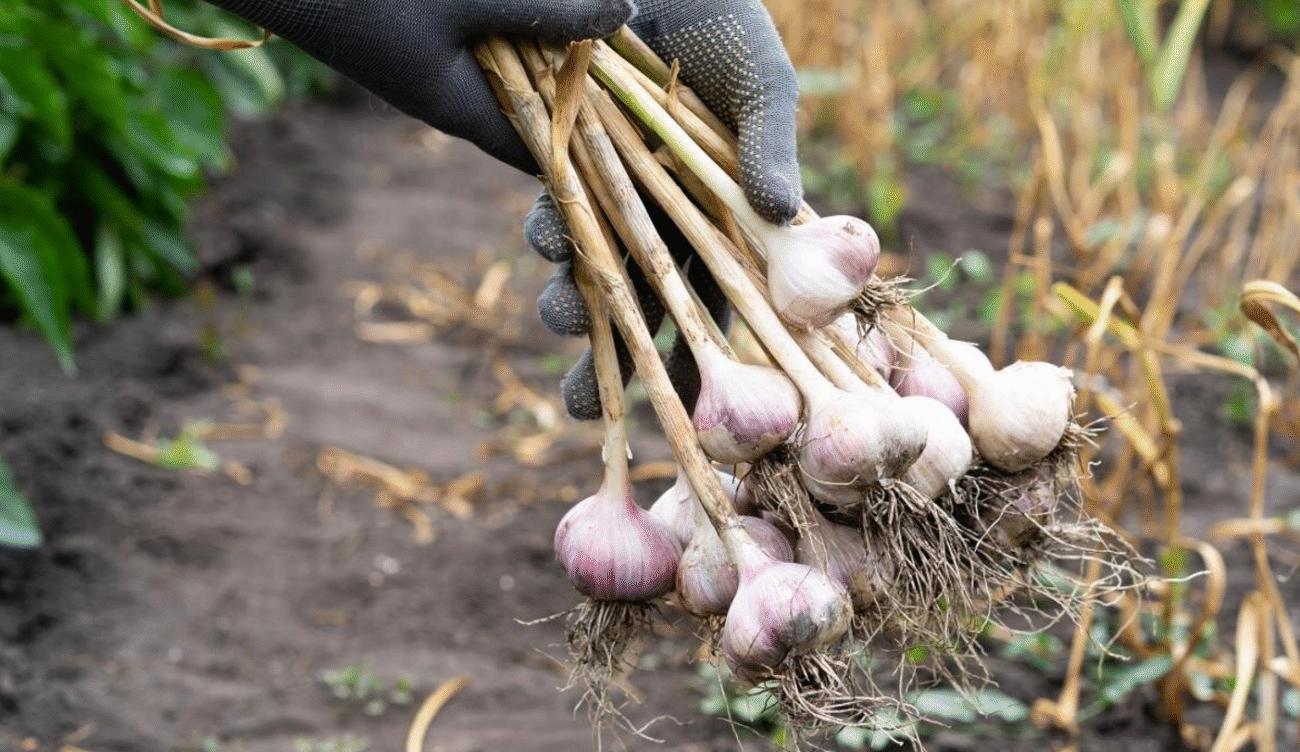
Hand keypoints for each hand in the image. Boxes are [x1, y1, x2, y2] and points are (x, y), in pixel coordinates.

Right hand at [201, 0, 634, 172]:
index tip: (662, 135)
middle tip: (650, 66)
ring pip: (517, 64)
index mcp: (464, 111)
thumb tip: (625, 11)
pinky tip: (552, 6)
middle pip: (540, 106)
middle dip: (592, 86)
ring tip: (612, 22)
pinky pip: (488, 36)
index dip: (605, 147)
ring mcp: (435, 65)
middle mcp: (453, 98)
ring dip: (555, 41)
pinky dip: (519, 19)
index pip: (550, 152)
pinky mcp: (425, 32)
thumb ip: (545, 8)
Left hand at [527, 0, 801, 417]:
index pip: (738, 297)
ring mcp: (622, 191)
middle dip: (625, 362)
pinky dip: (555, 241)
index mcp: (740, 205)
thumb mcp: (751, 64)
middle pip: (660, 305)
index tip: (698, 417)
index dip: (721, 359)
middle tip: (588, 412)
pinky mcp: (569, 166)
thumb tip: (783, 211)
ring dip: (580, 306)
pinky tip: (547, 240)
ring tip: (562, 315)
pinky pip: (564, 222)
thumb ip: (769, 134)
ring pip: (604, 273)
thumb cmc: (708, 6)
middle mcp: (682, 211)